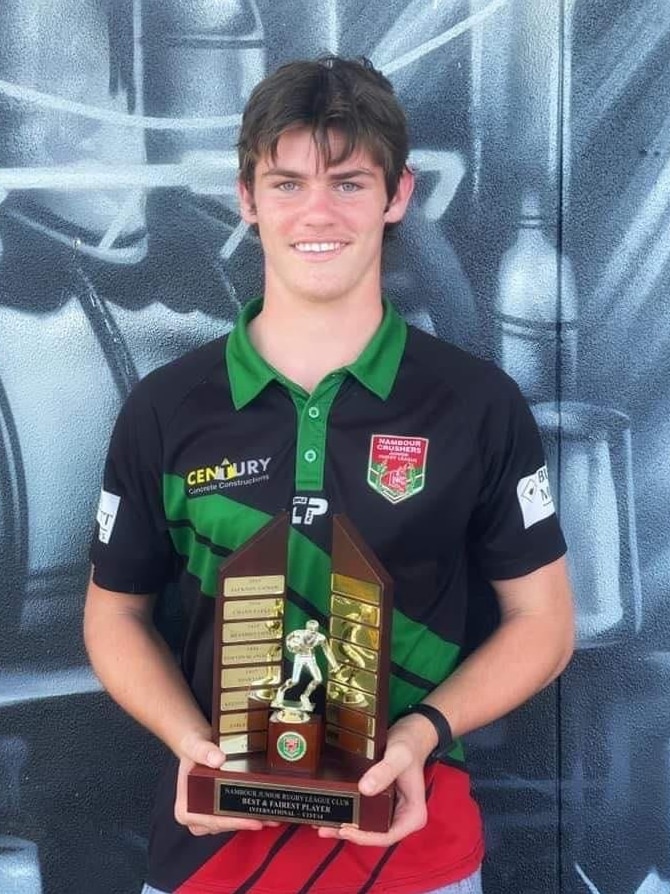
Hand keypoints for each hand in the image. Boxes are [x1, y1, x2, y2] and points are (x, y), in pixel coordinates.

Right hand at [174, 732, 278, 835]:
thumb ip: (202, 751)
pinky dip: (249, 815)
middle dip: (246, 823)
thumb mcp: (194, 746)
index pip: (210, 820)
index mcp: (186, 808)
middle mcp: (196, 816)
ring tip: (271, 816)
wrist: (198, 743)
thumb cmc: (192, 747)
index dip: (231, 822)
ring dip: (250, 820)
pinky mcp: (220, 809)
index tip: (250, 821)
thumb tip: (217, 759)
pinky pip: (234, 816)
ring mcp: (208, 815)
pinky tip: (266, 812)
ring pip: (231, 823)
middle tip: (267, 818)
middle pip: (223, 825)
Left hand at [317, 715, 435, 845]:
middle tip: (325, 828)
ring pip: (366, 828)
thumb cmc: (409, 745)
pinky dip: (347, 814)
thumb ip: (385, 771)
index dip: (365, 837)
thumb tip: (365, 789)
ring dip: (344, 827)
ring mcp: (390, 812)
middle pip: (374, 834)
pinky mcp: (379, 804)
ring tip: (321, 824)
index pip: (388, 835)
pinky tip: (330, 811)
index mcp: (413, 814)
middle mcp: (402, 818)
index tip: (345, 830)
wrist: (409, 734)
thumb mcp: (399, 756)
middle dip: (349, 834)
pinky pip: (363, 815)